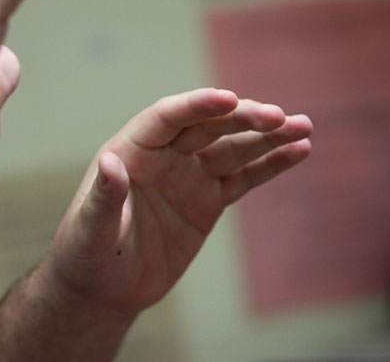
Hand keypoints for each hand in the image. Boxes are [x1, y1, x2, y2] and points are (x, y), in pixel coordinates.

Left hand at [43, 88, 311, 315]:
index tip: (230, 99)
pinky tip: (298, 150)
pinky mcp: (208, 200)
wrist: (105, 290)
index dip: (198, 105)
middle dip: (243, 118)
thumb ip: (104, 198)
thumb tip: (109, 162)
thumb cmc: (86, 256)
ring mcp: (189, 176)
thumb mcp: (90, 231)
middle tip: (279, 117)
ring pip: (233, 147)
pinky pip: (244, 177)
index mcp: (132, 151)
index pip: (168, 117)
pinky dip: (271, 164)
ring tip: (303, 126)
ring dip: (268, 136)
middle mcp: (164, 156)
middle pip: (209, 126)